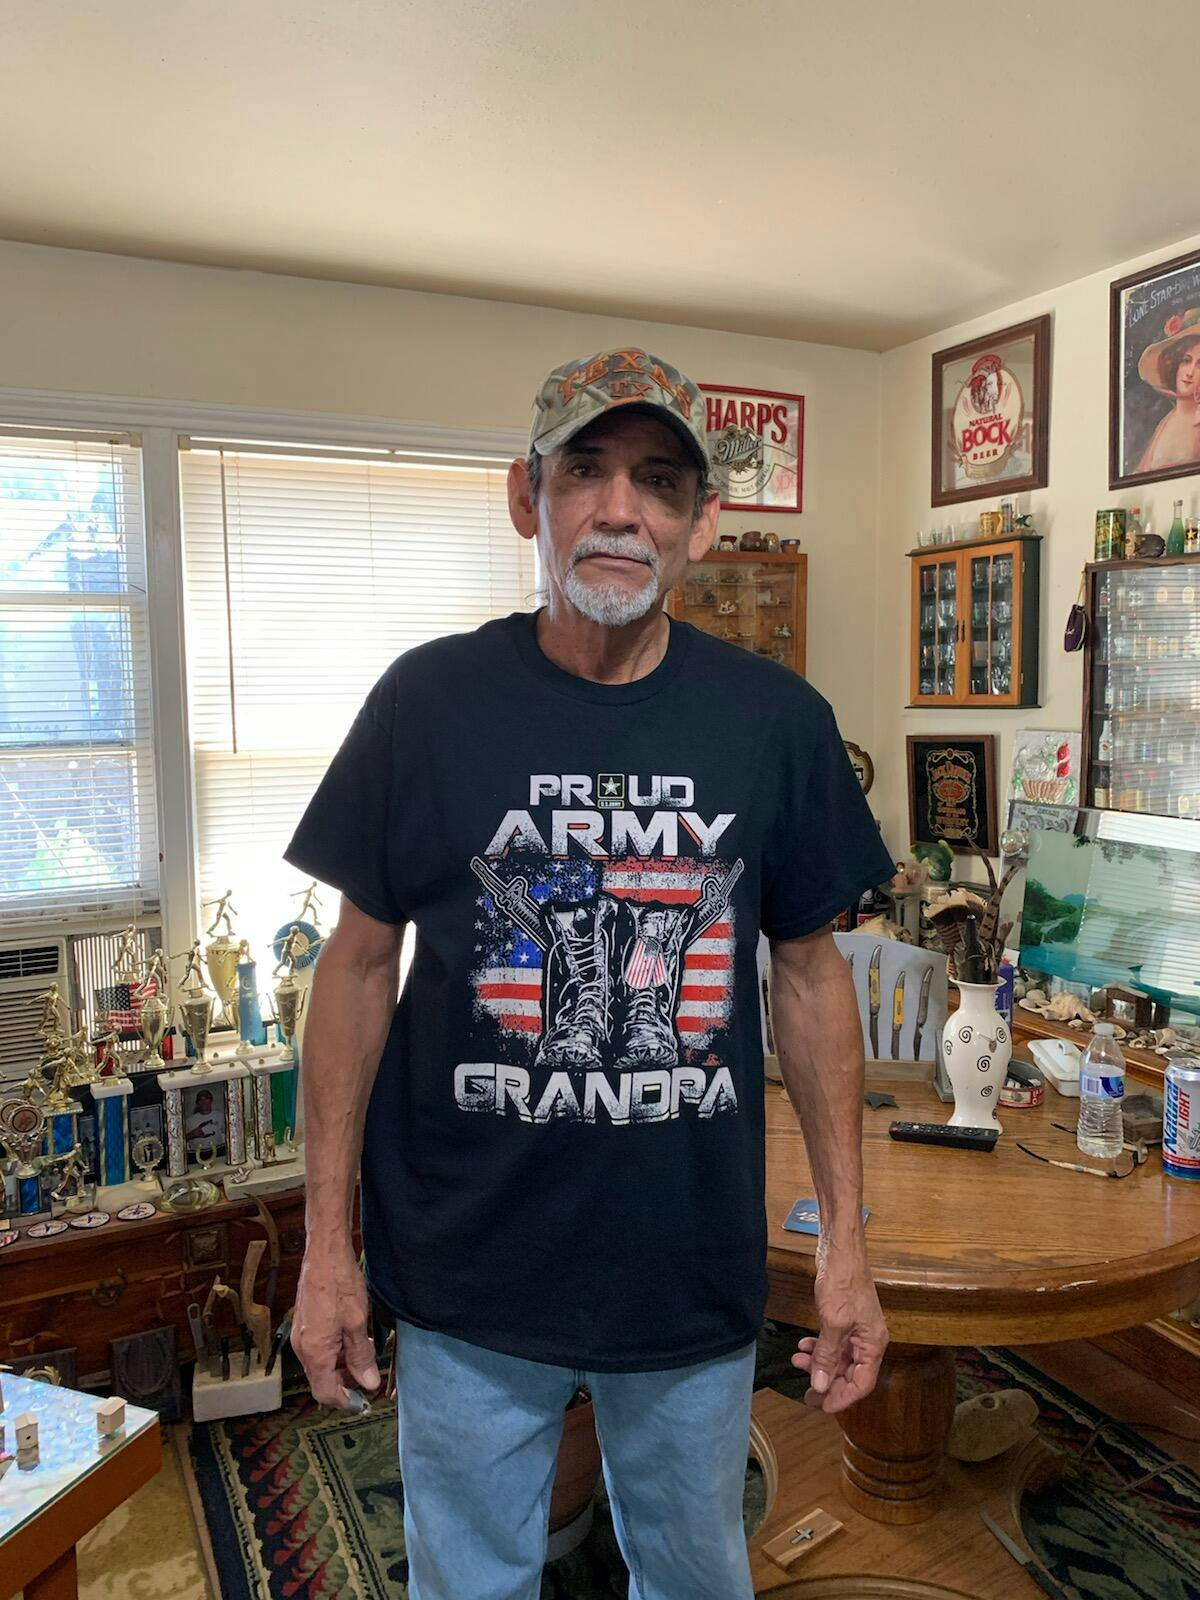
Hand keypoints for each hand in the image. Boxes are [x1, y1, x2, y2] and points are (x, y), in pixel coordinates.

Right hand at [291, 1240, 380, 1409]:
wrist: (324, 1254)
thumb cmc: (340, 1284)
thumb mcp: (357, 1322)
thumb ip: (361, 1356)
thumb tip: (368, 1383)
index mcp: (314, 1352)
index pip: (325, 1393)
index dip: (346, 1401)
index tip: (364, 1401)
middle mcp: (302, 1348)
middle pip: (322, 1381)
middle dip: (346, 1382)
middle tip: (369, 1372)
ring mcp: (300, 1336)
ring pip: (320, 1365)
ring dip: (341, 1366)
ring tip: (364, 1351)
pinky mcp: (303, 1326)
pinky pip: (318, 1350)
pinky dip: (334, 1352)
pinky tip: (352, 1339)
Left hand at [790, 1240, 886, 1413]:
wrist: (840, 1249)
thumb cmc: (843, 1282)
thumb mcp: (833, 1323)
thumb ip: (827, 1356)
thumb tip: (822, 1385)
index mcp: (873, 1344)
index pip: (862, 1384)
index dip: (842, 1397)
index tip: (822, 1406)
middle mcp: (868, 1340)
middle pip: (849, 1373)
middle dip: (827, 1382)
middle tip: (805, 1391)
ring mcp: (856, 1328)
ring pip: (838, 1357)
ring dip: (818, 1363)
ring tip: (796, 1362)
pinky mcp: (844, 1318)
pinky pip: (833, 1342)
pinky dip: (818, 1346)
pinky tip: (802, 1345)